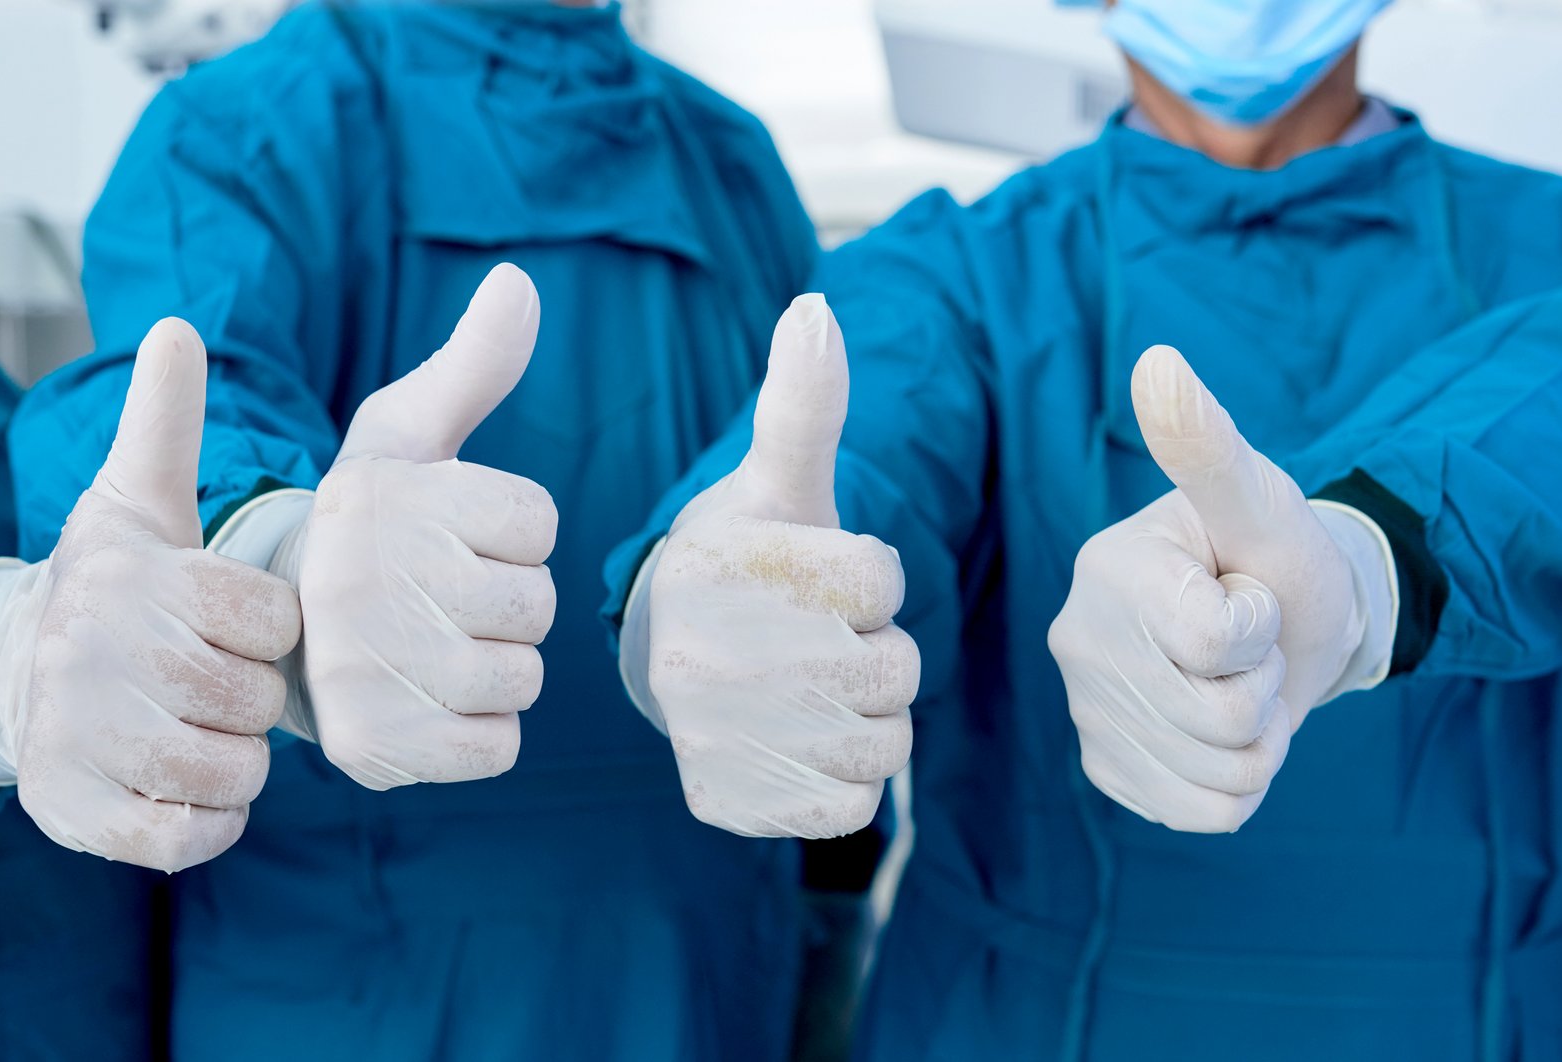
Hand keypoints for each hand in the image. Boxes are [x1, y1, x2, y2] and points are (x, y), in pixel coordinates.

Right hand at [0, 319, 303, 870]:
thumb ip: (165, 420)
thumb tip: (175, 325)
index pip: (273, 620)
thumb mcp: (135, 499)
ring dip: (235, 762)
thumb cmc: (108, 584)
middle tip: (210, 681)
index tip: (227, 624)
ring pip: (232, 773)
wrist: (10, 672)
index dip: (267, 631)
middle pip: (256, 702)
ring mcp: (79, 737)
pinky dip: (206, 822)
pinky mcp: (71, 812)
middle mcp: (95, 653)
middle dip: (251, 699)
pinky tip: (183, 785)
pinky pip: (189, 838)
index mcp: (135, 577)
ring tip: (198, 729)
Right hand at [281, 263, 556, 789]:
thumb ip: (472, 364)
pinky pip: (498, 748)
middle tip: (446, 600)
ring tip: (436, 648)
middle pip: (537, 605)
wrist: (282, 635)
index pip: (537, 521)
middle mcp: (365, 582)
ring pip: (521, 677)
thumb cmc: (370, 527)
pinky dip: (482, 733)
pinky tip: (432, 702)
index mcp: (383, 498)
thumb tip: (519, 281)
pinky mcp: (374, 748)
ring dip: (499, 668)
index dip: (513, 532)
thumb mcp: (406, 436)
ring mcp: (365, 671)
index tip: (453, 535)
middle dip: (509, 603)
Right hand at [637, 294, 915, 838]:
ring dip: (872, 718)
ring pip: (884, 745)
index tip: (823, 574)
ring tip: (818, 686)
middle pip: (895, 670)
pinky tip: (804, 740)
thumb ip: (804, 404)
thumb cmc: (746, 557)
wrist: (666, 651)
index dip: (874, 577)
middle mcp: (705, 659)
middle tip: (823, 636)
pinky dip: (847, 779)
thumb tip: (815, 311)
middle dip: (880, 651)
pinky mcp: (726, 803)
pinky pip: (851, 807)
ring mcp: (714, 739)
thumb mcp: (776, 480)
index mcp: (724, 568)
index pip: (884, 581)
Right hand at [1048, 345, 1391, 831]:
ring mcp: (1088, 712)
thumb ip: (1207, 444)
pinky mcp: (1109, 770)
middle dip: (1267, 688)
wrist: (1288, 625)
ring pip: (1221, 772)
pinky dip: (1240, 785)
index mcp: (1109, 573)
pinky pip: (1205, 813)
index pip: (1216, 643)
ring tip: (1243, 687)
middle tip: (1252, 648)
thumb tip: (1159, 362)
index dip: (1262, 626)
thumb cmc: (1275, 552)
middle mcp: (1078, 641)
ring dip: (1263, 740)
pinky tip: (1223, 734)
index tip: (1249, 592)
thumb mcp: (1259, 500)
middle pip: (1221, 716)